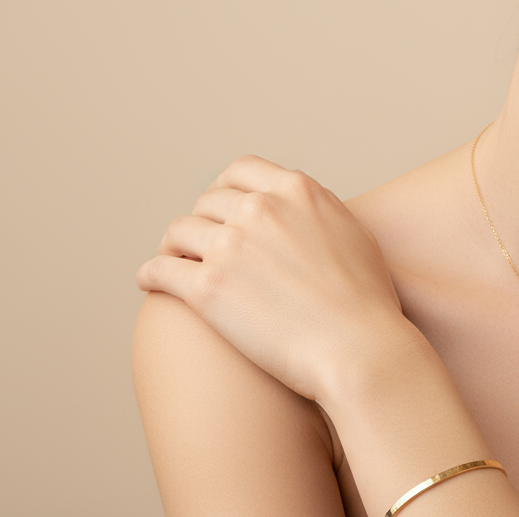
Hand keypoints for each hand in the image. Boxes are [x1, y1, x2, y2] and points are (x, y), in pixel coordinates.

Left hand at [136, 155, 411, 403]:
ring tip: (174, 262)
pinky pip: (160, 270)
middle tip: (198, 244)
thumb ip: (318, 215)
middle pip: (208, 201)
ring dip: (174, 246)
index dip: (226, 189)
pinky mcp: (208, 288)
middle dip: (202, 221)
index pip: (242, 170)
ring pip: (179, 231)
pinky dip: (151, 274)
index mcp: (297, 191)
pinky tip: (151, 282)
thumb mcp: (352, 234)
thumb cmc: (367, 303)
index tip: (222, 208)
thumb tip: (303, 214)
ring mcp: (231, 246)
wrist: (360, 349)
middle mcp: (261, 209)